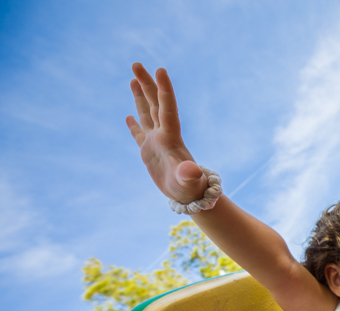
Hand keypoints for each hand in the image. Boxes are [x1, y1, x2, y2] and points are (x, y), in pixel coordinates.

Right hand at [126, 63, 207, 203]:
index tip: (160, 70)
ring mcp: (156, 143)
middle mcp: (164, 135)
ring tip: (133, 78)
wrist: (190, 197)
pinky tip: (128, 116)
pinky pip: (140, 134)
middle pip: (154, 104)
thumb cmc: (190, 189)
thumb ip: (188, 174)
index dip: (164, 90)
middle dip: (146, 84)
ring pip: (147, 114)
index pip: (167, 109)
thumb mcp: (187, 181)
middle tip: (136, 64)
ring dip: (141, 96)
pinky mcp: (150, 154)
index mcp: (171, 137)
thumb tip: (192, 171)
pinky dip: (134, 125)